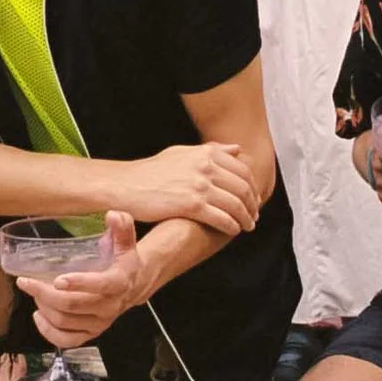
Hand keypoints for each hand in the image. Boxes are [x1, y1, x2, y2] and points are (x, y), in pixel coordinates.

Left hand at [20, 213, 155, 349]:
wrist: (133, 285)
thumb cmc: (123, 260)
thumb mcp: (125, 242)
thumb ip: (122, 226)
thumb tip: (112, 215)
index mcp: (119, 282)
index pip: (99, 285)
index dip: (78, 283)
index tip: (57, 278)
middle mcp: (110, 306)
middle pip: (73, 305)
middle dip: (45, 294)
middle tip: (26, 282)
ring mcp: (100, 323)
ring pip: (66, 322)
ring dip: (44, 308)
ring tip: (33, 292)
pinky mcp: (91, 333)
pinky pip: (67, 340)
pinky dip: (49, 332)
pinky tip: (38, 316)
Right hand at [119, 141, 260, 234]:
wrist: (126, 185)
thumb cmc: (151, 171)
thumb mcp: (182, 153)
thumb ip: (211, 151)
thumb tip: (238, 149)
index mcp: (206, 153)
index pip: (242, 171)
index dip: (253, 187)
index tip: (255, 198)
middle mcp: (206, 167)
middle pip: (242, 188)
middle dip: (252, 204)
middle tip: (254, 216)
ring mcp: (199, 186)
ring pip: (235, 204)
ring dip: (245, 218)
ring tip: (247, 226)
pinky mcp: (191, 205)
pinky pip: (221, 218)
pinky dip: (231, 226)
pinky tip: (233, 231)